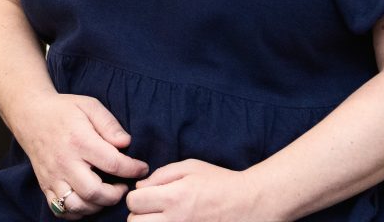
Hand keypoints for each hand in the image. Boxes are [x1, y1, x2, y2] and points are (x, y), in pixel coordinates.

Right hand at [14, 93, 148, 217]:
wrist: (30, 115)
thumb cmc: (64, 110)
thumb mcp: (90, 106)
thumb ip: (109, 124)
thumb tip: (126, 143)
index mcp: (79, 140)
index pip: (113, 163)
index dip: (133, 169)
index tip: (142, 168)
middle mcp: (65, 162)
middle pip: (94, 192)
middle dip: (115, 195)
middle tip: (123, 186)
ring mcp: (53, 176)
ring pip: (77, 206)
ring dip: (97, 206)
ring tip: (106, 194)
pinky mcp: (45, 185)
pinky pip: (61, 210)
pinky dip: (77, 213)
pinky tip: (88, 201)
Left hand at [126, 159, 258, 221]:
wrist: (249, 204)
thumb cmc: (220, 182)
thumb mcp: (191, 167)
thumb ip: (161, 175)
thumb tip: (140, 187)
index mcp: (174, 197)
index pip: (133, 201)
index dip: (137, 197)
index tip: (147, 196)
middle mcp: (175, 220)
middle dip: (138, 215)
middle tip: (152, 211)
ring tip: (161, 219)